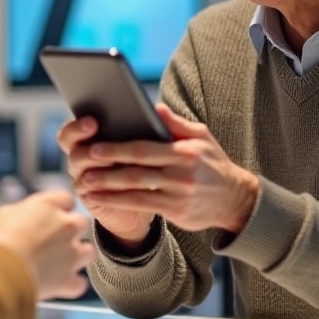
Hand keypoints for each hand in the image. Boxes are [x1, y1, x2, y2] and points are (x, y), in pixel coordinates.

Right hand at [0, 189, 94, 298]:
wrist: (4, 269)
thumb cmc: (1, 238)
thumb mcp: (5, 214)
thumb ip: (21, 212)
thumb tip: (23, 217)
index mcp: (50, 206)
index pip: (66, 199)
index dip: (59, 207)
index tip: (51, 215)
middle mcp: (67, 226)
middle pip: (83, 222)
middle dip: (74, 229)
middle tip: (58, 237)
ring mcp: (71, 253)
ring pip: (89, 252)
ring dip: (79, 255)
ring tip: (66, 261)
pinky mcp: (68, 279)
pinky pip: (80, 284)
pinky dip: (72, 285)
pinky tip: (63, 283)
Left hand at [68, 104, 259, 235]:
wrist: (235, 199)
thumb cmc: (212, 163)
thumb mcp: (201, 137)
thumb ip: (176, 123)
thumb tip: (154, 106)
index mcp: (186, 151)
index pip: (146, 149)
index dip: (119, 148)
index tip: (95, 145)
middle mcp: (182, 173)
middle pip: (138, 170)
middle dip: (108, 168)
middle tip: (83, 165)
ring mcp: (178, 194)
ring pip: (136, 191)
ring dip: (108, 188)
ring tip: (86, 184)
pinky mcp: (176, 211)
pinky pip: (142, 206)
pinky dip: (119, 203)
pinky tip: (101, 200)